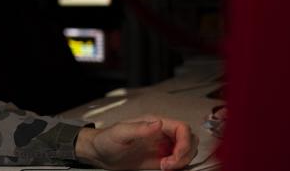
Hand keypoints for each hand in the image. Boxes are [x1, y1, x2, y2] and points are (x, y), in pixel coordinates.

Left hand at [75, 116, 198, 169]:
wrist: (100, 154)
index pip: (182, 128)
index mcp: (154, 123)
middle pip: (189, 140)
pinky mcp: (161, 159)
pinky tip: (165, 168)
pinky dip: (178, 166)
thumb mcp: (120, 133)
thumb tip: (158, 123)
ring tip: (165, 167)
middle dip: (185, 154)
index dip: (185, 142)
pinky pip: (179, 161)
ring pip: (186, 151)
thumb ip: (139, 128)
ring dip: (182, 161)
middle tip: (168, 164)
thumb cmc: (106, 140)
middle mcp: (161, 134)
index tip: (175, 155)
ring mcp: (162, 146)